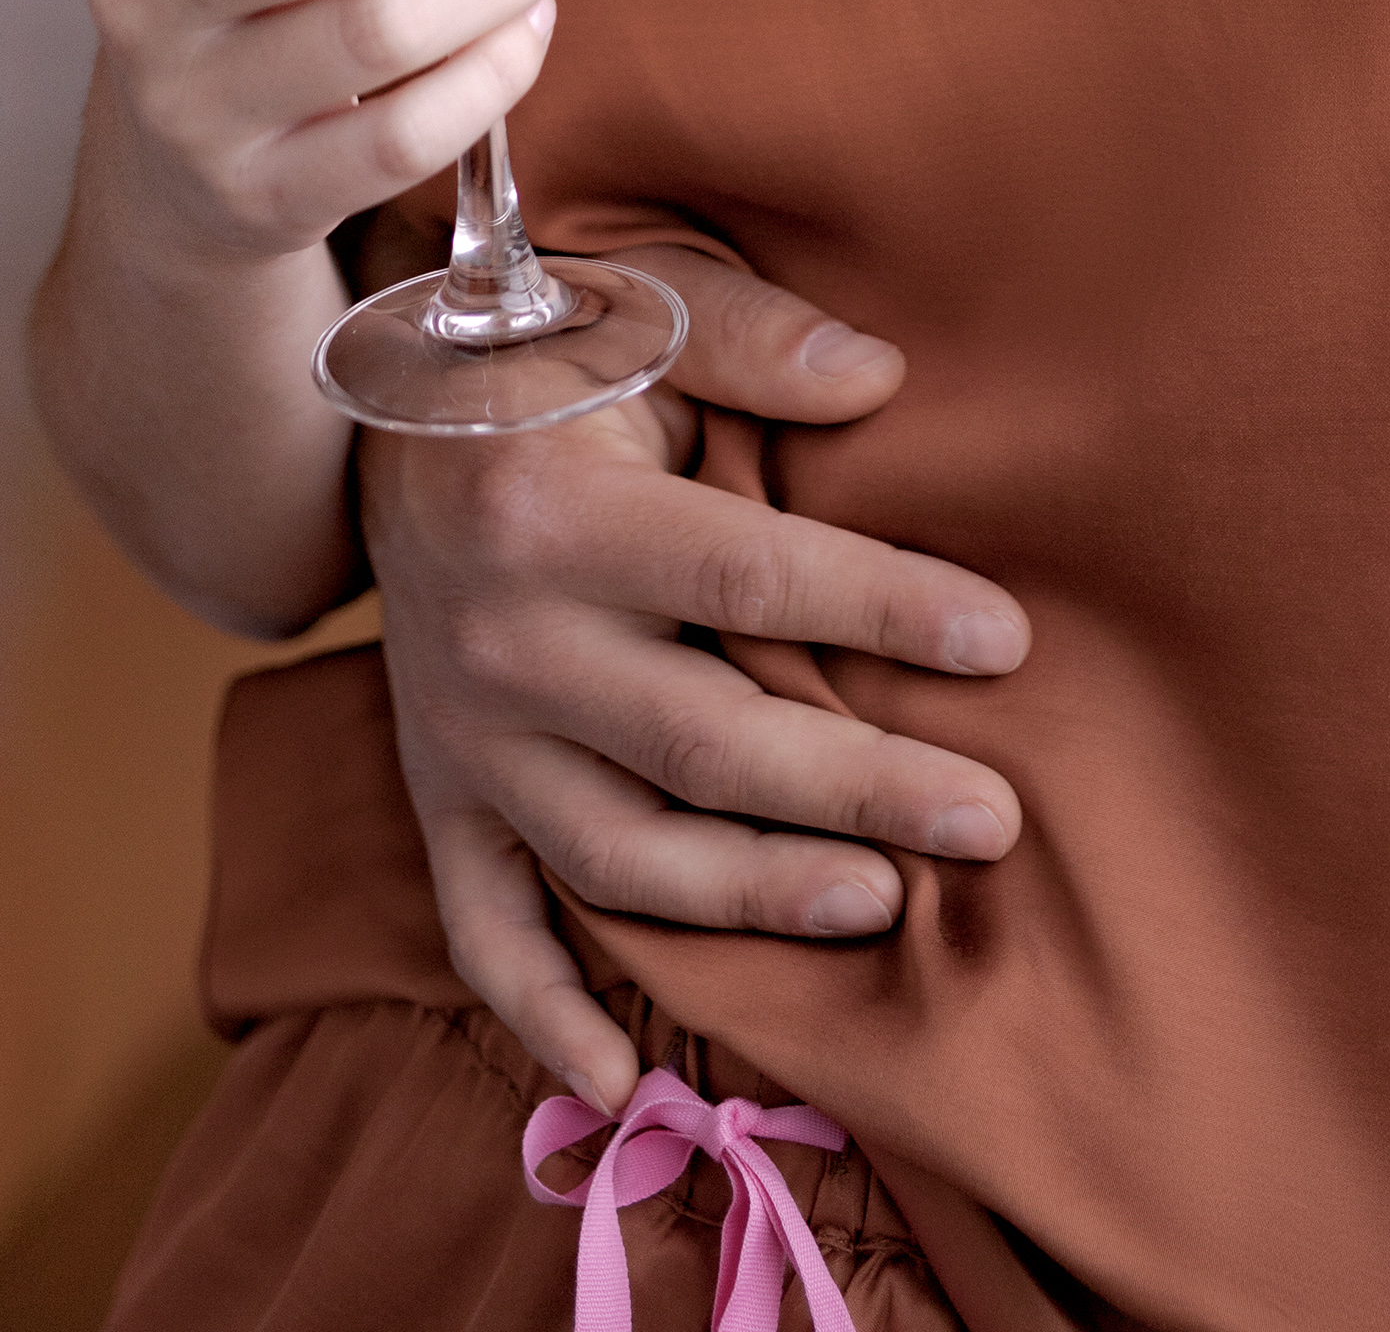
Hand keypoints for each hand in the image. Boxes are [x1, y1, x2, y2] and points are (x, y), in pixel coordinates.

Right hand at [367, 253, 1032, 1111]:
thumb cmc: (550, 343)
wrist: (383, 406)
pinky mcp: (438, 794)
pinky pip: (483, 928)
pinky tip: (624, 1089)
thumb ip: (752, 337)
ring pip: (619, 855)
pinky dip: (546, 1017)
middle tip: (991, 819)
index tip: (1005, 642)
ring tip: (883, 904)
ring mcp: (462, 736)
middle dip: (860, 788)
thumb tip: (880, 376)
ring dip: (753, 896)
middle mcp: (501, 641)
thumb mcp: (640, 300)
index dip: (884, 607)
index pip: (749, 575)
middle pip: (704, 742)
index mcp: (554, 510)